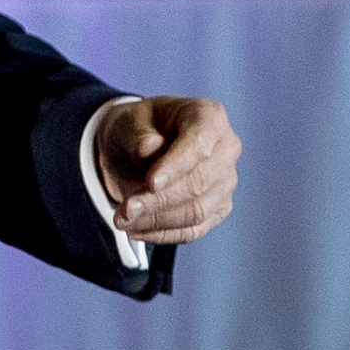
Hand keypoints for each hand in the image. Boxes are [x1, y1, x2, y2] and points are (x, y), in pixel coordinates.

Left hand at [96, 95, 238, 244]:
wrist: (139, 146)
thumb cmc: (137, 128)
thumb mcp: (126, 122)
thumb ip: (135, 134)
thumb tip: (148, 148)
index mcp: (209, 116)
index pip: (199, 144)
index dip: (176, 166)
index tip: (150, 183)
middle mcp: (226, 148)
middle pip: (199, 182)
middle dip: (159, 200)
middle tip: (125, 209)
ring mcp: (226, 180)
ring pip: (198, 211)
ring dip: (158, 220)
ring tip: (123, 220)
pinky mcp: (218, 208)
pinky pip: (194, 229)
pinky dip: (163, 233)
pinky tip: (136, 230)